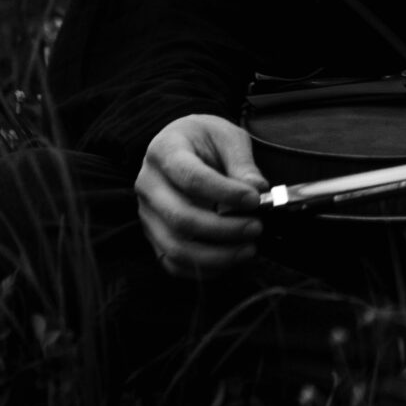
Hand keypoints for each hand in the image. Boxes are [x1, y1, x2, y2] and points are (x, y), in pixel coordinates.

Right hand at [135, 113, 265, 276]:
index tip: (255, 199)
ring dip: (217, 255)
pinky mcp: (153, 236)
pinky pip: (174, 263)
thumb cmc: (204, 139)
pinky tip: (231, 259)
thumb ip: (241, 162)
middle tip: (256, 227)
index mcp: (164, 151)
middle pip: (181, 218)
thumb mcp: (226, 136)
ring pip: (176, 247)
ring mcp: (147, 214)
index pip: (191, 178)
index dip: (225, 193)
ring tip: (249, 248)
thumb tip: (258, 189)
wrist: (181, 144)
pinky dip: (205, 269)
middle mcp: (148, 185)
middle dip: (224, 229)